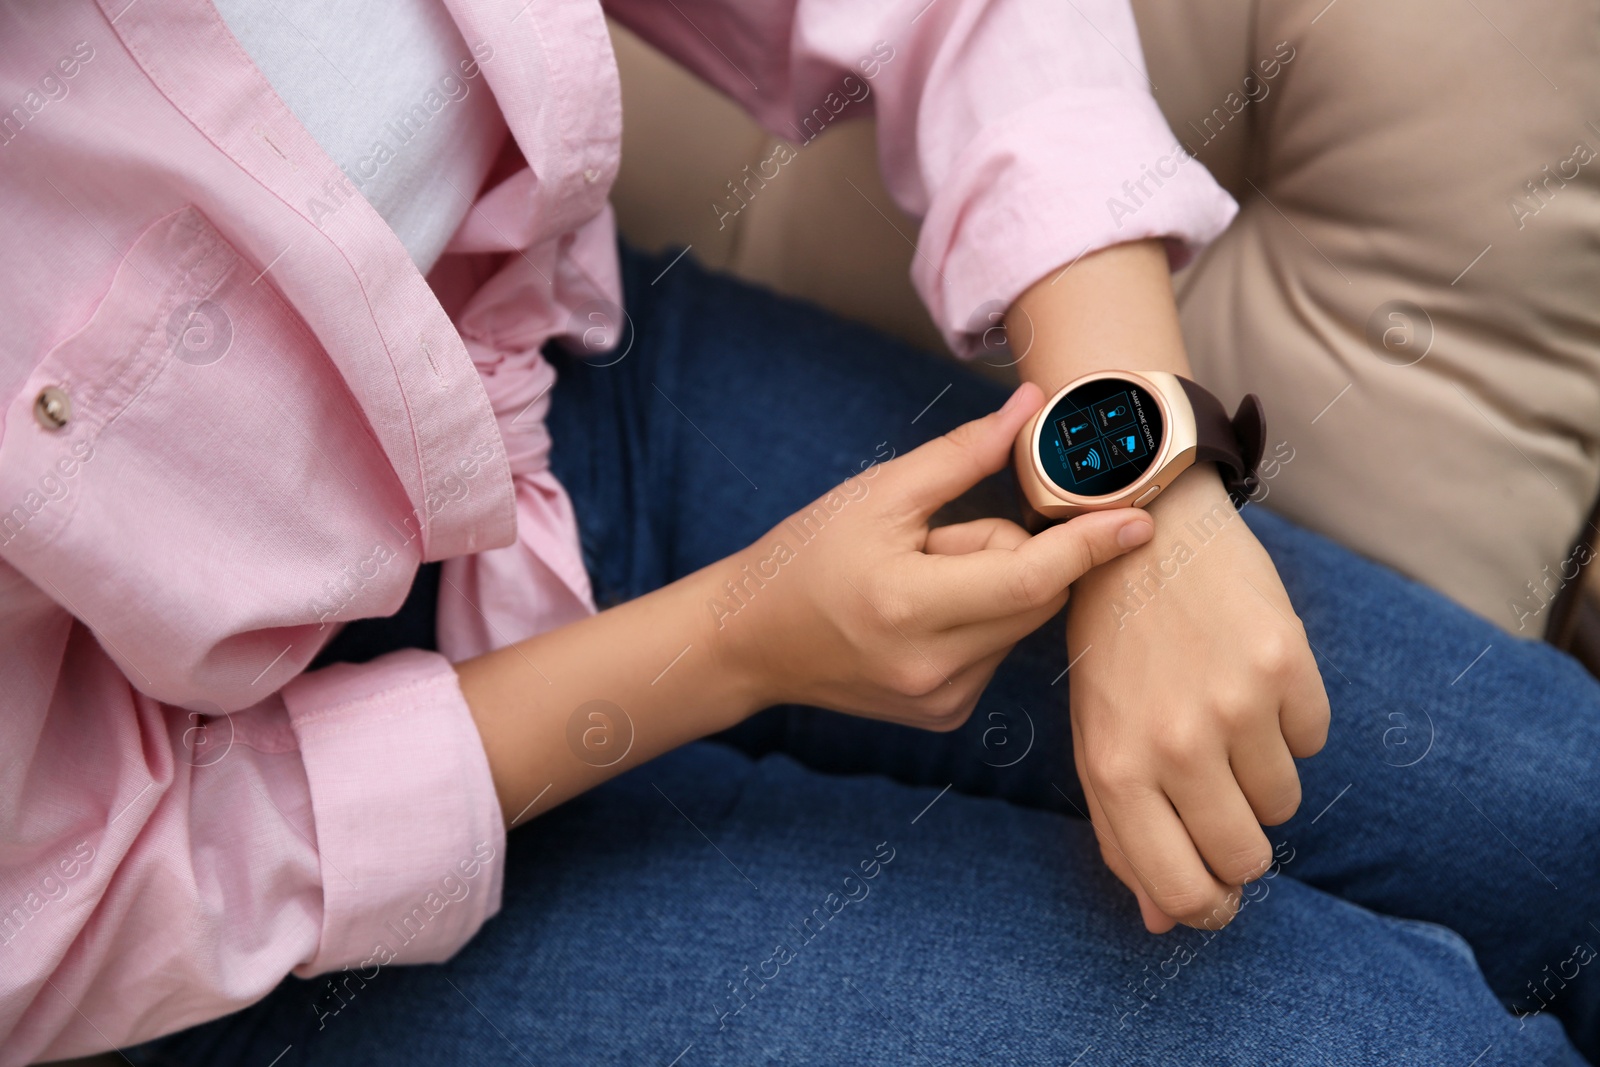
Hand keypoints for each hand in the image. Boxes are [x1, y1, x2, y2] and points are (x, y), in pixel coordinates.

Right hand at [723, 382, 1152, 731]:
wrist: (752, 641)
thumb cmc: (806, 556)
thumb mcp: (877, 494)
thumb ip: (961, 456)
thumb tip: (1031, 410)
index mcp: (910, 606)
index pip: (1029, 576)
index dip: (1089, 544)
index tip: (1138, 520)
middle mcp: (934, 666)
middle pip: (1037, 596)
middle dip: (1013, 553)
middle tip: (942, 539)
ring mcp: (943, 700)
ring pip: (1021, 624)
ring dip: (994, 590)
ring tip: (919, 583)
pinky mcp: (947, 715)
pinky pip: (999, 653)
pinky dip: (978, 624)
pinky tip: (920, 618)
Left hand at [1066, 465, 1329, 931]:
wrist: (1141, 529)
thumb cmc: (1110, 646)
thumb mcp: (1093, 735)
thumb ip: (1124, 833)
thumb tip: (1164, 924)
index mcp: (1115, 768)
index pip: (1181, 891)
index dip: (1207, 909)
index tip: (1216, 898)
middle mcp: (1174, 744)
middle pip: (1246, 860)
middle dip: (1240, 847)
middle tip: (1221, 801)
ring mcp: (1234, 705)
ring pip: (1284, 802)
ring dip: (1259, 776)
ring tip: (1221, 717)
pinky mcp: (1286, 664)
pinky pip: (1313, 740)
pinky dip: (1289, 723)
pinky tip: (1248, 677)